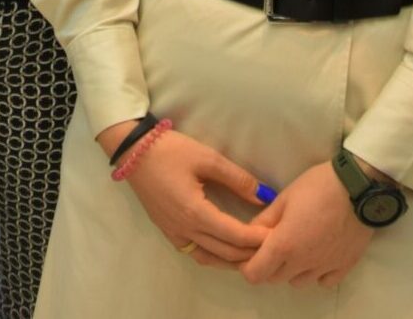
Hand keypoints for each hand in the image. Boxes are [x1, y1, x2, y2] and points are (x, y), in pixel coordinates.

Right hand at [101, 125, 271, 267]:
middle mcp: (184, 230)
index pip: (235, 236)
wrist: (134, 152)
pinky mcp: (168, 232)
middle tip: (273, 247)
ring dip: (233, 260)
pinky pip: (195, 253)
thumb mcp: (208, 158)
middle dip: (251, 253)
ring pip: (210, 258)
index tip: (278, 236)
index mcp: (195, 213)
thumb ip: (238, 179)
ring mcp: (174, 234)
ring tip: (254, 252)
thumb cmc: (171, 151)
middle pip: (225, 253)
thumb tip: (265, 196)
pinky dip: (214, 256)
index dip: (258, 239)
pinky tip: (227, 249)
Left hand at [240, 160, 376, 288]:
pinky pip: (324, 281)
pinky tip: (319, 254)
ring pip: (298, 281)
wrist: (359, 187)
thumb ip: (265, 220)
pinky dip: (317, 273)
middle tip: (274, 243)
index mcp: (284, 246)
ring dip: (292, 269)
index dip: (248, 265)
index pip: (255, 274)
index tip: (252, 250)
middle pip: (274, 278)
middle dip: (268, 265)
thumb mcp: (284, 198)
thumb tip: (251, 233)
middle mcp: (302, 263)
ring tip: (299, 247)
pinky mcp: (344, 267)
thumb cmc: (317, 187)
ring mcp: (324, 267)